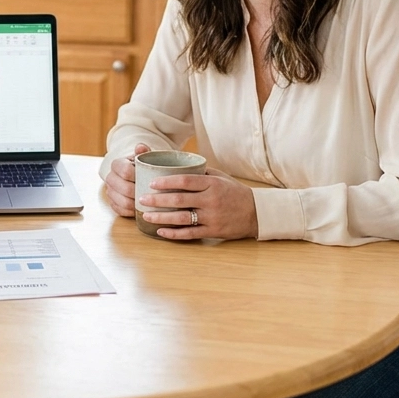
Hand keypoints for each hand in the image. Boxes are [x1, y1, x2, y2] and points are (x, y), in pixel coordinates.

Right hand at [103, 143, 151, 217]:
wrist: (134, 175)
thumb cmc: (141, 166)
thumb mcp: (143, 157)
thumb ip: (143, 152)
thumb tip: (141, 147)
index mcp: (116, 164)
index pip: (125, 171)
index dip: (137, 177)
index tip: (150, 179)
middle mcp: (110, 178)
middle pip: (124, 189)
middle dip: (139, 193)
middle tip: (152, 194)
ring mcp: (110, 191)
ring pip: (122, 202)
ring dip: (136, 204)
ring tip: (148, 203)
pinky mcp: (112, 203)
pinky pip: (120, 211)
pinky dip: (131, 212)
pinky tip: (141, 209)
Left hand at [138, 169, 258, 240]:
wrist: (256, 213)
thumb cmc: (234, 192)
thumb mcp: (220, 177)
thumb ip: (200, 172)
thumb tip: (176, 164)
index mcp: (211, 184)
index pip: (185, 181)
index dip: (166, 182)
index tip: (151, 182)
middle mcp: (211, 200)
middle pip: (179, 200)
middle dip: (158, 200)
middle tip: (142, 199)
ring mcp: (211, 217)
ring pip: (182, 218)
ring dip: (161, 218)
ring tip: (146, 215)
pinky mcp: (213, 231)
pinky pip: (190, 234)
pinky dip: (174, 233)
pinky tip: (161, 232)